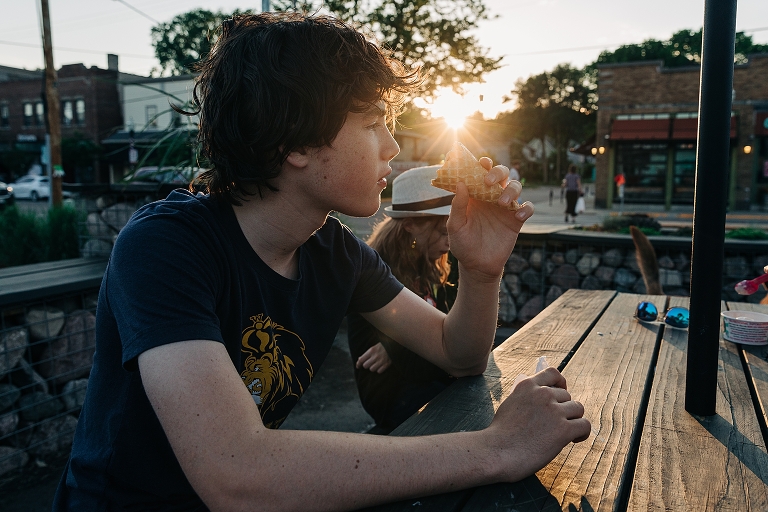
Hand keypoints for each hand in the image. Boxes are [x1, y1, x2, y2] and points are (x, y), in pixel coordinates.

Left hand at [356, 343, 391, 373]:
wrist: (394, 345)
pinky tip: (381, 366)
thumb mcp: (373, 347)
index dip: (358, 364)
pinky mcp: (387, 364)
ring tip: (376, 364)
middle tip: (369, 363)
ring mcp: (381, 361)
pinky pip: (379, 371)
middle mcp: (375, 356)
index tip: (358, 366)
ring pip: (372, 369)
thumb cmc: (382, 346)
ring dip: (373, 367)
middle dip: (367, 365)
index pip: (361, 360)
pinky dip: (379, 370)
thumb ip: (366, 353)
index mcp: (371, 351)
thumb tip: (359, 359)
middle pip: (365, 366)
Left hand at [447, 157, 533, 279]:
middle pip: (501, 174)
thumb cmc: (462, 244)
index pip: (479, 172)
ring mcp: (505, 207)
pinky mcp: (516, 220)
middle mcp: (491, 196)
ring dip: (511, 190)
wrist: (477, 265)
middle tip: (488, 181)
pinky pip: (527, 208)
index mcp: (475, 194)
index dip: (480, 164)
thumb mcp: (455, 226)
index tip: (479, 161)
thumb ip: (458, 206)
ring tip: (502, 203)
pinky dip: (526, 208)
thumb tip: (460, 183)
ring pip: (516, 187)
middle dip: (497, 172)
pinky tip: (518, 216)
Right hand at [487, 367, 590, 481]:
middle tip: (555, 424)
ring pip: (578, 409)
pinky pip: (584, 425)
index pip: (553, 374)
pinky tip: (573, 439)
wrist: (495, 452)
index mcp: (527, 385)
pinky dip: (582, 433)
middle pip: (567, 396)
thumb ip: (526, 398)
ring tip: (565, 433)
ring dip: (573, 420)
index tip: (560, 394)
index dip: (560, 384)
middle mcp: (542, 394)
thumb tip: (542, 399)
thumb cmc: (499, 434)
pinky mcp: (563, 429)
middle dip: (564, 409)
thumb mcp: (510, 404)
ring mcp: (554, 411)